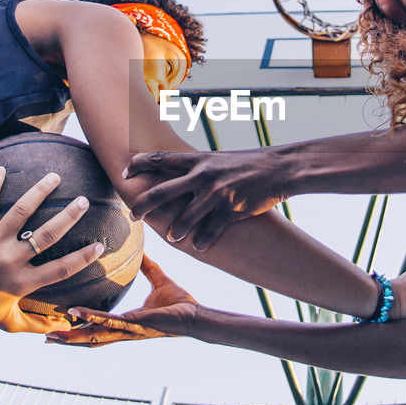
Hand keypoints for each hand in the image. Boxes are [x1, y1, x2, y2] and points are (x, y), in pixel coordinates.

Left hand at [0, 166, 105, 333]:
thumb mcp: (7, 322)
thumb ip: (36, 325)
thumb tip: (63, 329)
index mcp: (21, 283)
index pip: (59, 270)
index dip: (82, 259)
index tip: (100, 246)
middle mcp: (8, 262)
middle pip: (45, 236)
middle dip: (67, 217)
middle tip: (84, 201)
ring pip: (19, 213)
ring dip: (38, 192)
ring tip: (54, 177)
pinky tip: (3, 169)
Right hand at [45, 254, 198, 346]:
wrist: (196, 315)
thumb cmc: (180, 302)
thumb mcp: (158, 280)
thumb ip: (148, 267)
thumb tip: (142, 249)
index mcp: (125, 322)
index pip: (97, 327)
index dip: (79, 328)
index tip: (60, 325)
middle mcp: (123, 330)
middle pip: (90, 338)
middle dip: (69, 339)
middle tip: (46, 339)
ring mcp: (127, 329)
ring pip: (94, 335)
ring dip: (73, 336)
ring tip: (52, 337)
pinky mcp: (135, 324)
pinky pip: (110, 320)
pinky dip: (92, 317)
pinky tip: (77, 312)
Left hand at [125, 148, 292, 250]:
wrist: (280, 168)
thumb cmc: (250, 163)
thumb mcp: (219, 159)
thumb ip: (199, 167)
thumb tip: (179, 172)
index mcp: (198, 160)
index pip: (160, 158)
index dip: (139, 163)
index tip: (125, 170)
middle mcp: (203, 175)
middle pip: (162, 191)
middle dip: (144, 205)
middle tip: (133, 216)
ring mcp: (217, 193)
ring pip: (185, 217)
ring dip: (175, 231)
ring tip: (172, 237)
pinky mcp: (232, 209)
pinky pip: (210, 230)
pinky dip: (202, 241)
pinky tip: (199, 246)